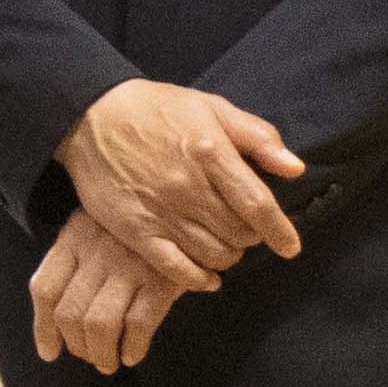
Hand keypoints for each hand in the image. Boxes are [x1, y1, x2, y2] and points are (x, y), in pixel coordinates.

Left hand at [27, 215, 193, 372]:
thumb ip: (77, 264)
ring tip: (109, 361)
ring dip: (102, 353)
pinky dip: (133, 347)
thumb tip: (55, 332)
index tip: (50, 352)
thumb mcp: (100, 229)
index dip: (43, 328)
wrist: (186, 208)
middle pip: (70, 313)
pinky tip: (133, 354)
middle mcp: (99, 249)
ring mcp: (130, 264)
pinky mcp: (162, 279)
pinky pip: (138, 324)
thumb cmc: (140, 229)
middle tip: (89, 356)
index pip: (46, 289)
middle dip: (78, 346)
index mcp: (77, 235)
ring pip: (100, 324)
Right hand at [55, 78, 306, 285]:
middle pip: (238, 233)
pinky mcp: (135, 230)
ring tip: (227, 244)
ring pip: (212, 253)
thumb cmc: (160, 110)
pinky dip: (198, 279)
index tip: (291, 246)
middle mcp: (187, 187)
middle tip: (247, 230)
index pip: (256, 203)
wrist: (92, 116)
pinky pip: (175, 268)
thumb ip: (258, 137)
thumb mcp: (213, 107)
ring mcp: (160, 211)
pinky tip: (209, 277)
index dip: (280, 230)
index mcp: (210, 152)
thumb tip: (295, 168)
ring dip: (229, 255)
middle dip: (252, 237)